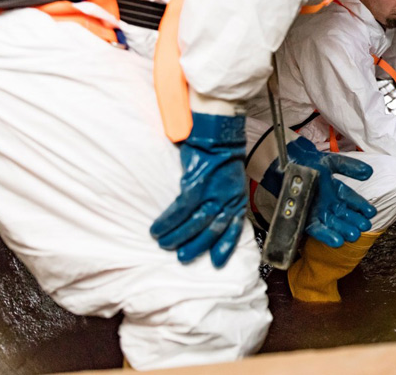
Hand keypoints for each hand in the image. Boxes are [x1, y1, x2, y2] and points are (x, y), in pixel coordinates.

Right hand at [150, 113, 247, 267]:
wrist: (217, 133)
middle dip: (196, 246)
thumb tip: (211, 213)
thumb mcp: (231, 179)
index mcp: (238, 198)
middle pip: (212, 230)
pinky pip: (180, 210)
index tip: (216, 263)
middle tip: (182, 257)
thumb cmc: (221, 153)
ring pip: (195, 223)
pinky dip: (168, 222)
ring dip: (177, 236)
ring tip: (164, 243)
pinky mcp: (197, 186)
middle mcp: (228, 199)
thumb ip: (224, 197)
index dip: (224, 247)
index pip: (234, 229)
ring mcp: (214, 193)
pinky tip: (158, 229)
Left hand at [263, 137, 376, 246]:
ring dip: (344, 230)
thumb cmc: (307, 162)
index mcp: (335, 190)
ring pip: (333, 224)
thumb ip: (350, 167)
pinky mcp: (305, 219)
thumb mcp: (331, 162)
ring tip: (354, 235)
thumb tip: (369, 172)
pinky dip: (327, 235)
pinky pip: (317, 229)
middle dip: (355, 221)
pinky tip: (338, 241)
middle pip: (344, 214)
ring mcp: (317, 212)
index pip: (351, 200)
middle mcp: (327, 203)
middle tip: (365, 226)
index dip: (361, 206)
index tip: (371, 212)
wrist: (285, 164)